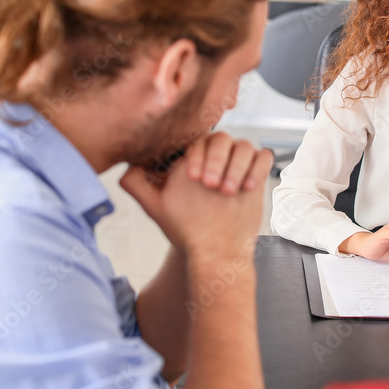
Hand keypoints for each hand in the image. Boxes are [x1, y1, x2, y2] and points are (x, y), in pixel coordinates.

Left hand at [120, 132, 272, 264]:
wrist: (215, 249)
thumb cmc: (185, 228)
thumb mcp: (157, 207)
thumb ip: (137, 184)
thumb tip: (126, 163)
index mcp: (193, 157)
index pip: (196, 139)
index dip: (197, 155)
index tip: (194, 179)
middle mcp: (216, 156)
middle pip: (222, 139)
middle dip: (216, 161)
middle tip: (211, 186)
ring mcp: (237, 163)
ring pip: (244, 146)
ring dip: (237, 166)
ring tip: (228, 192)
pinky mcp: (256, 174)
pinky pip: (263, 157)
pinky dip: (257, 168)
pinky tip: (248, 187)